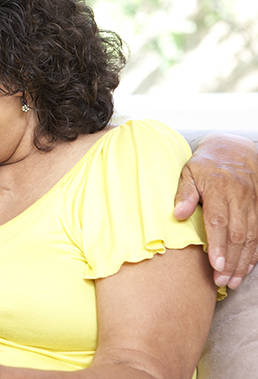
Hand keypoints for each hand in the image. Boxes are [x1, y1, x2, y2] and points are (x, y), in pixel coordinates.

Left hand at [174, 134, 257, 288]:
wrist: (234, 148)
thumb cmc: (205, 163)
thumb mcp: (189, 172)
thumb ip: (184, 193)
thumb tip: (178, 214)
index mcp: (218, 187)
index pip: (218, 221)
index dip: (218, 245)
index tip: (215, 265)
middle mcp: (239, 196)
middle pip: (237, 234)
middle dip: (231, 260)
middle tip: (222, 281)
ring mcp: (252, 202)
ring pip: (251, 237)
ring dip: (243, 261)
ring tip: (232, 280)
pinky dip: (254, 253)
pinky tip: (247, 268)